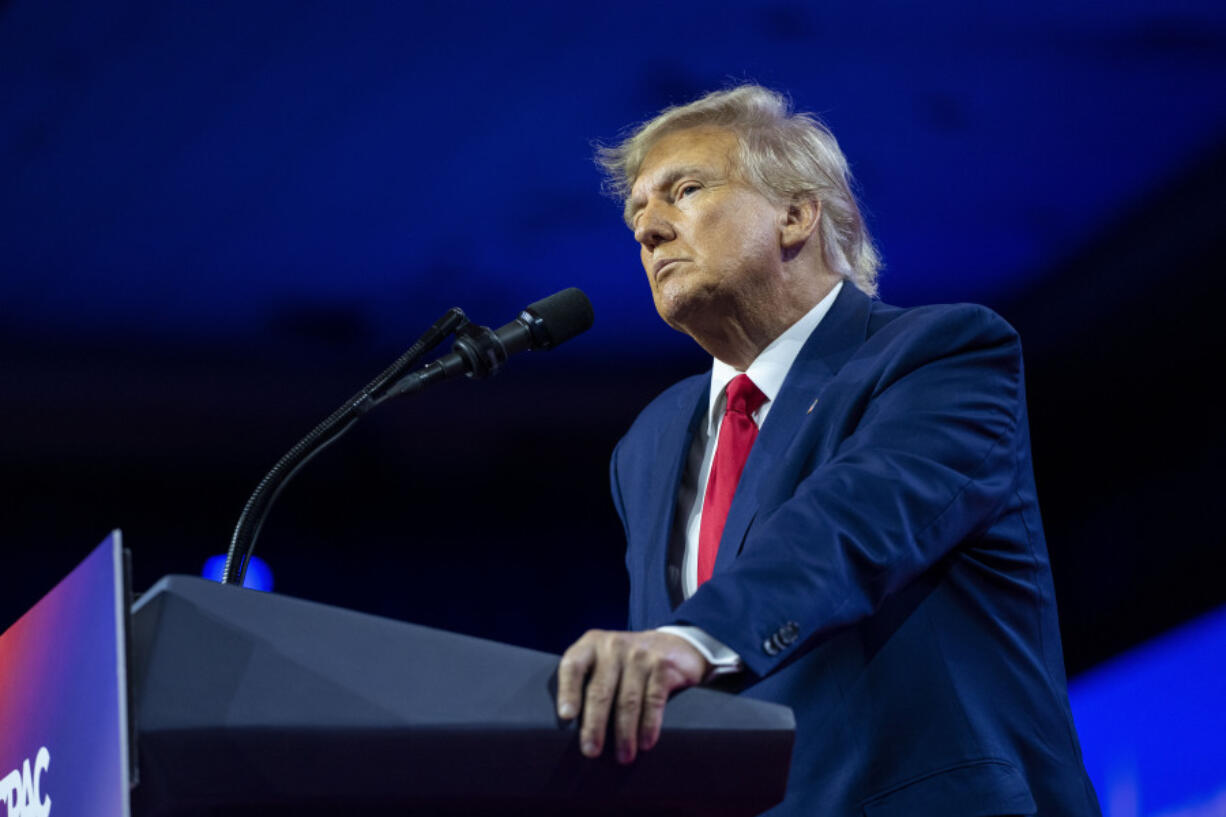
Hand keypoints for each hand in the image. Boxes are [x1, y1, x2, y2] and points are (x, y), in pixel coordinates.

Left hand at [556, 629, 709, 763]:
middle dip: (594, 725)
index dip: (568, 691)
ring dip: (624, 734)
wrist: (672, 646)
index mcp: (591, 645)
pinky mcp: (663, 666)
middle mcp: (613, 647)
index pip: (573, 666)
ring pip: (627, 701)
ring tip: (623, 757)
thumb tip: (568, 729)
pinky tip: (645, 743)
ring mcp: (640, 655)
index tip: (566, 716)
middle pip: (600, 691)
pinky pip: (653, 701)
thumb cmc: (626, 663)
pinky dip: (648, 726)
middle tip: (591, 751)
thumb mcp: (603, 661)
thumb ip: (586, 681)